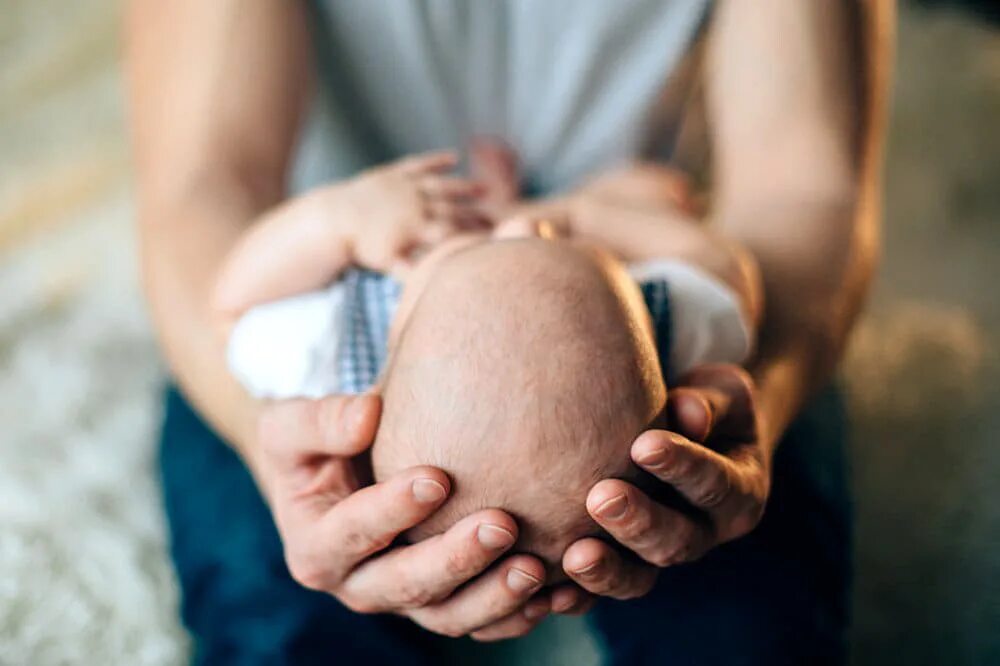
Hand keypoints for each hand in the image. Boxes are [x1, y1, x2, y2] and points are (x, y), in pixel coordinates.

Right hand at [255, 392, 561, 638]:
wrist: (337, 474)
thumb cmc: (316, 444)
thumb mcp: (294, 427)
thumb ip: (322, 420)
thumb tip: (368, 414)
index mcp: (317, 548)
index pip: (353, 533)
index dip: (393, 509)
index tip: (438, 477)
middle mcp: (360, 585)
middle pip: (406, 586)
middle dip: (455, 559)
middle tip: (502, 524)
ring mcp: (405, 601)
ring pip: (449, 615)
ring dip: (495, 598)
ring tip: (539, 568)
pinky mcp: (445, 602)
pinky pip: (485, 622)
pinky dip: (522, 612)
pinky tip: (562, 590)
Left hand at [343, 151, 488, 271]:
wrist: (334, 217)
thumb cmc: (362, 246)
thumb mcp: (387, 263)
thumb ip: (414, 270)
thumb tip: (436, 281)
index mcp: (418, 227)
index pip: (454, 231)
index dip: (474, 235)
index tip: (495, 239)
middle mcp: (417, 203)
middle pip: (453, 208)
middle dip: (477, 213)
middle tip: (498, 219)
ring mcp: (407, 186)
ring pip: (442, 185)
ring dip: (465, 186)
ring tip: (485, 189)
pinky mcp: (395, 173)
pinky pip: (420, 164)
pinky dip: (437, 161)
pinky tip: (454, 157)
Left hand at [561, 364, 770, 598]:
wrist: (695, 435)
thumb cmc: (702, 407)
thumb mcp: (719, 395)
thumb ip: (706, 404)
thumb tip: (688, 410)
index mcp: (739, 493)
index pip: (714, 484)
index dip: (682, 466)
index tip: (643, 445)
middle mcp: (706, 533)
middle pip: (677, 540)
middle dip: (638, 522)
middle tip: (600, 497)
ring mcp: (664, 553)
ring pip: (640, 576)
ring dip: (606, 569)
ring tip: (573, 556)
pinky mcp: (629, 564)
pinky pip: (605, 587)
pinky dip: (579, 595)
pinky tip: (549, 595)